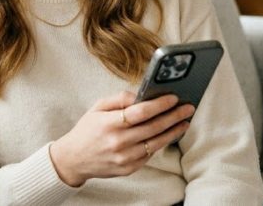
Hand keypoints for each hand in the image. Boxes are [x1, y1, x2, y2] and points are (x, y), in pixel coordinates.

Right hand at [49, 91, 194, 186]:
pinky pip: (149, 154)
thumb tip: (141, 94)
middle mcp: (118, 142)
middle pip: (153, 127)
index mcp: (109, 123)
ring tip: (184, 122)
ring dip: (173, 131)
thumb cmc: (87, 130)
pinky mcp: (128, 169)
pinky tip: (167, 134)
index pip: (140, 112)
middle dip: (174, 116)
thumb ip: (119, 99)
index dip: (159, 104)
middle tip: (188, 108)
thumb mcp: (97, 107)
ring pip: (156, 143)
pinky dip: (160, 143)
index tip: (173, 98)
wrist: (74, 159)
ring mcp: (124, 158)